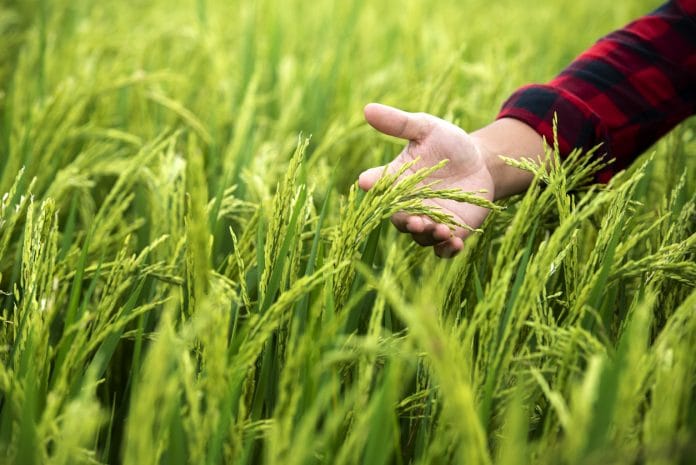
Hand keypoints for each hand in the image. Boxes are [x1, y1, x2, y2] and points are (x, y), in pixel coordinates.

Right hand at [359, 103, 541, 257]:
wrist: (482, 163)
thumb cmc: (448, 144)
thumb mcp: (426, 128)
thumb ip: (399, 124)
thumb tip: (367, 109)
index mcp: (397, 181)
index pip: (378, 185)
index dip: (371, 184)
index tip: (367, 182)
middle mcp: (409, 205)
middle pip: (399, 219)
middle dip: (406, 221)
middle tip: (414, 220)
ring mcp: (429, 221)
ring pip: (420, 236)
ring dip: (428, 235)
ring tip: (440, 229)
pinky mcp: (450, 233)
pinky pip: (443, 249)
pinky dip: (446, 249)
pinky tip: (454, 243)